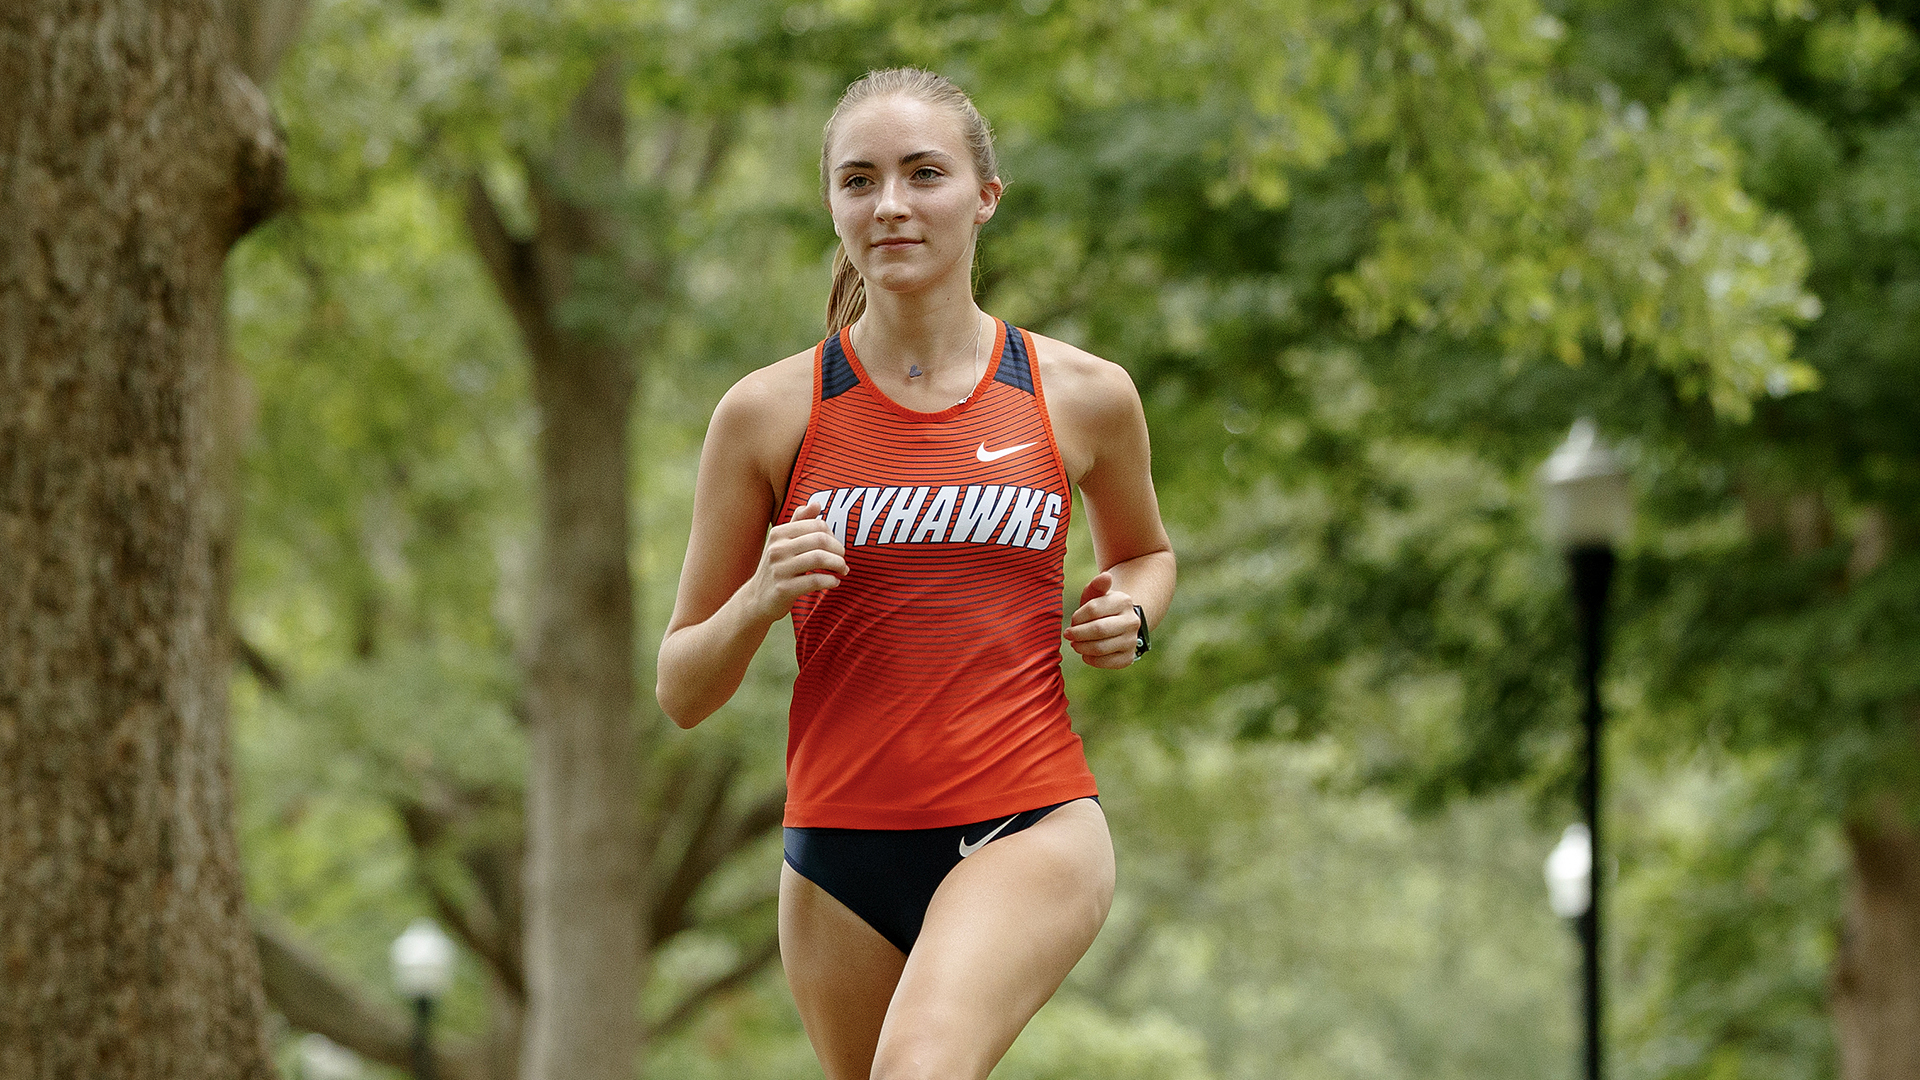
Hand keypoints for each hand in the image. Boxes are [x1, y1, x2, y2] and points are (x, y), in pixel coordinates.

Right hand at [747, 499, 848, 620]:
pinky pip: (815, 580)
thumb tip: (816, 503)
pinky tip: (834, 582)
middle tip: (842, 560)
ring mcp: (779, 569)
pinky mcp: (783, 589)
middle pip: (820, 540)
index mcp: (778, 533)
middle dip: (838, 550)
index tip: (836, 547)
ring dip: (838, 564)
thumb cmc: (777, 567)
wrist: (757, 599)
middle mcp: (776, 549)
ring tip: (842, 570)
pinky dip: (831, 581)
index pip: (817, 525)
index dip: (833, 535)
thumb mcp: (783, 542)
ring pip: (819, 558)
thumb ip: (800, 522)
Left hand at [1064, 571, 1140, 668]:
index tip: (1072, 621)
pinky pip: (1106, 662)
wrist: (1119, 624)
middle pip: (1098, 630)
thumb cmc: (1101, 608)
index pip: (1094, 609)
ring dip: (1082, 647)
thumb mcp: (1096, 594)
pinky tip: (1086, 653)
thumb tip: (1106, 576)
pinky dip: (1091, 659)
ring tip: (1075, 644)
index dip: (1078, 617)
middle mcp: (1132, 621)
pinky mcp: (1128, 658)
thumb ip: (1097, 585)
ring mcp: (1132, 641)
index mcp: (1123, 601)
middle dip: (1078, 633)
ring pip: (1100, 648)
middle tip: (1068, 634)